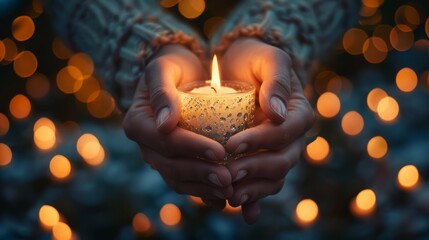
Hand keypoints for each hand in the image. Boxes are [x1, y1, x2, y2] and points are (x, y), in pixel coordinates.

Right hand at [123, 45, 232, 202]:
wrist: (177, 77)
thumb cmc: (172, 67)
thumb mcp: (164, 69)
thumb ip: (162, 92)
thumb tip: (164, 124)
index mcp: (138, 124)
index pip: (166, 141)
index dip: (192, 149)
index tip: (220, 150)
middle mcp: (146, 146)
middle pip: (171, 167)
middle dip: (200, 174)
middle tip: (228, 178)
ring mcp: (160, 158)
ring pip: (179, 180)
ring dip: (203, 189)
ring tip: (229, 190)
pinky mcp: (174, 164)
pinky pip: (187, 183)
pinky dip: (204, 193)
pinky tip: (223, 199)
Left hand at [216, 38, 314, 222]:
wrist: (243, 69)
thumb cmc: (256, 60)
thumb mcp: (268, 59)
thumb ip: (276, 80)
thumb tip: (278, 113)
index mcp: (299, 114)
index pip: (285, 133)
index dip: (261, 141)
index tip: (232, 144)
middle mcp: (293, 138)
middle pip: (282, 161)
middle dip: (255, 169)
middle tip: (227, 174)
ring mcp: (280, 153)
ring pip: (274, 179)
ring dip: (254, 190)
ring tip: (230, 196)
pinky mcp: (263, 163)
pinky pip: (263, 185)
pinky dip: (255, 202)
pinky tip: (244, 214)